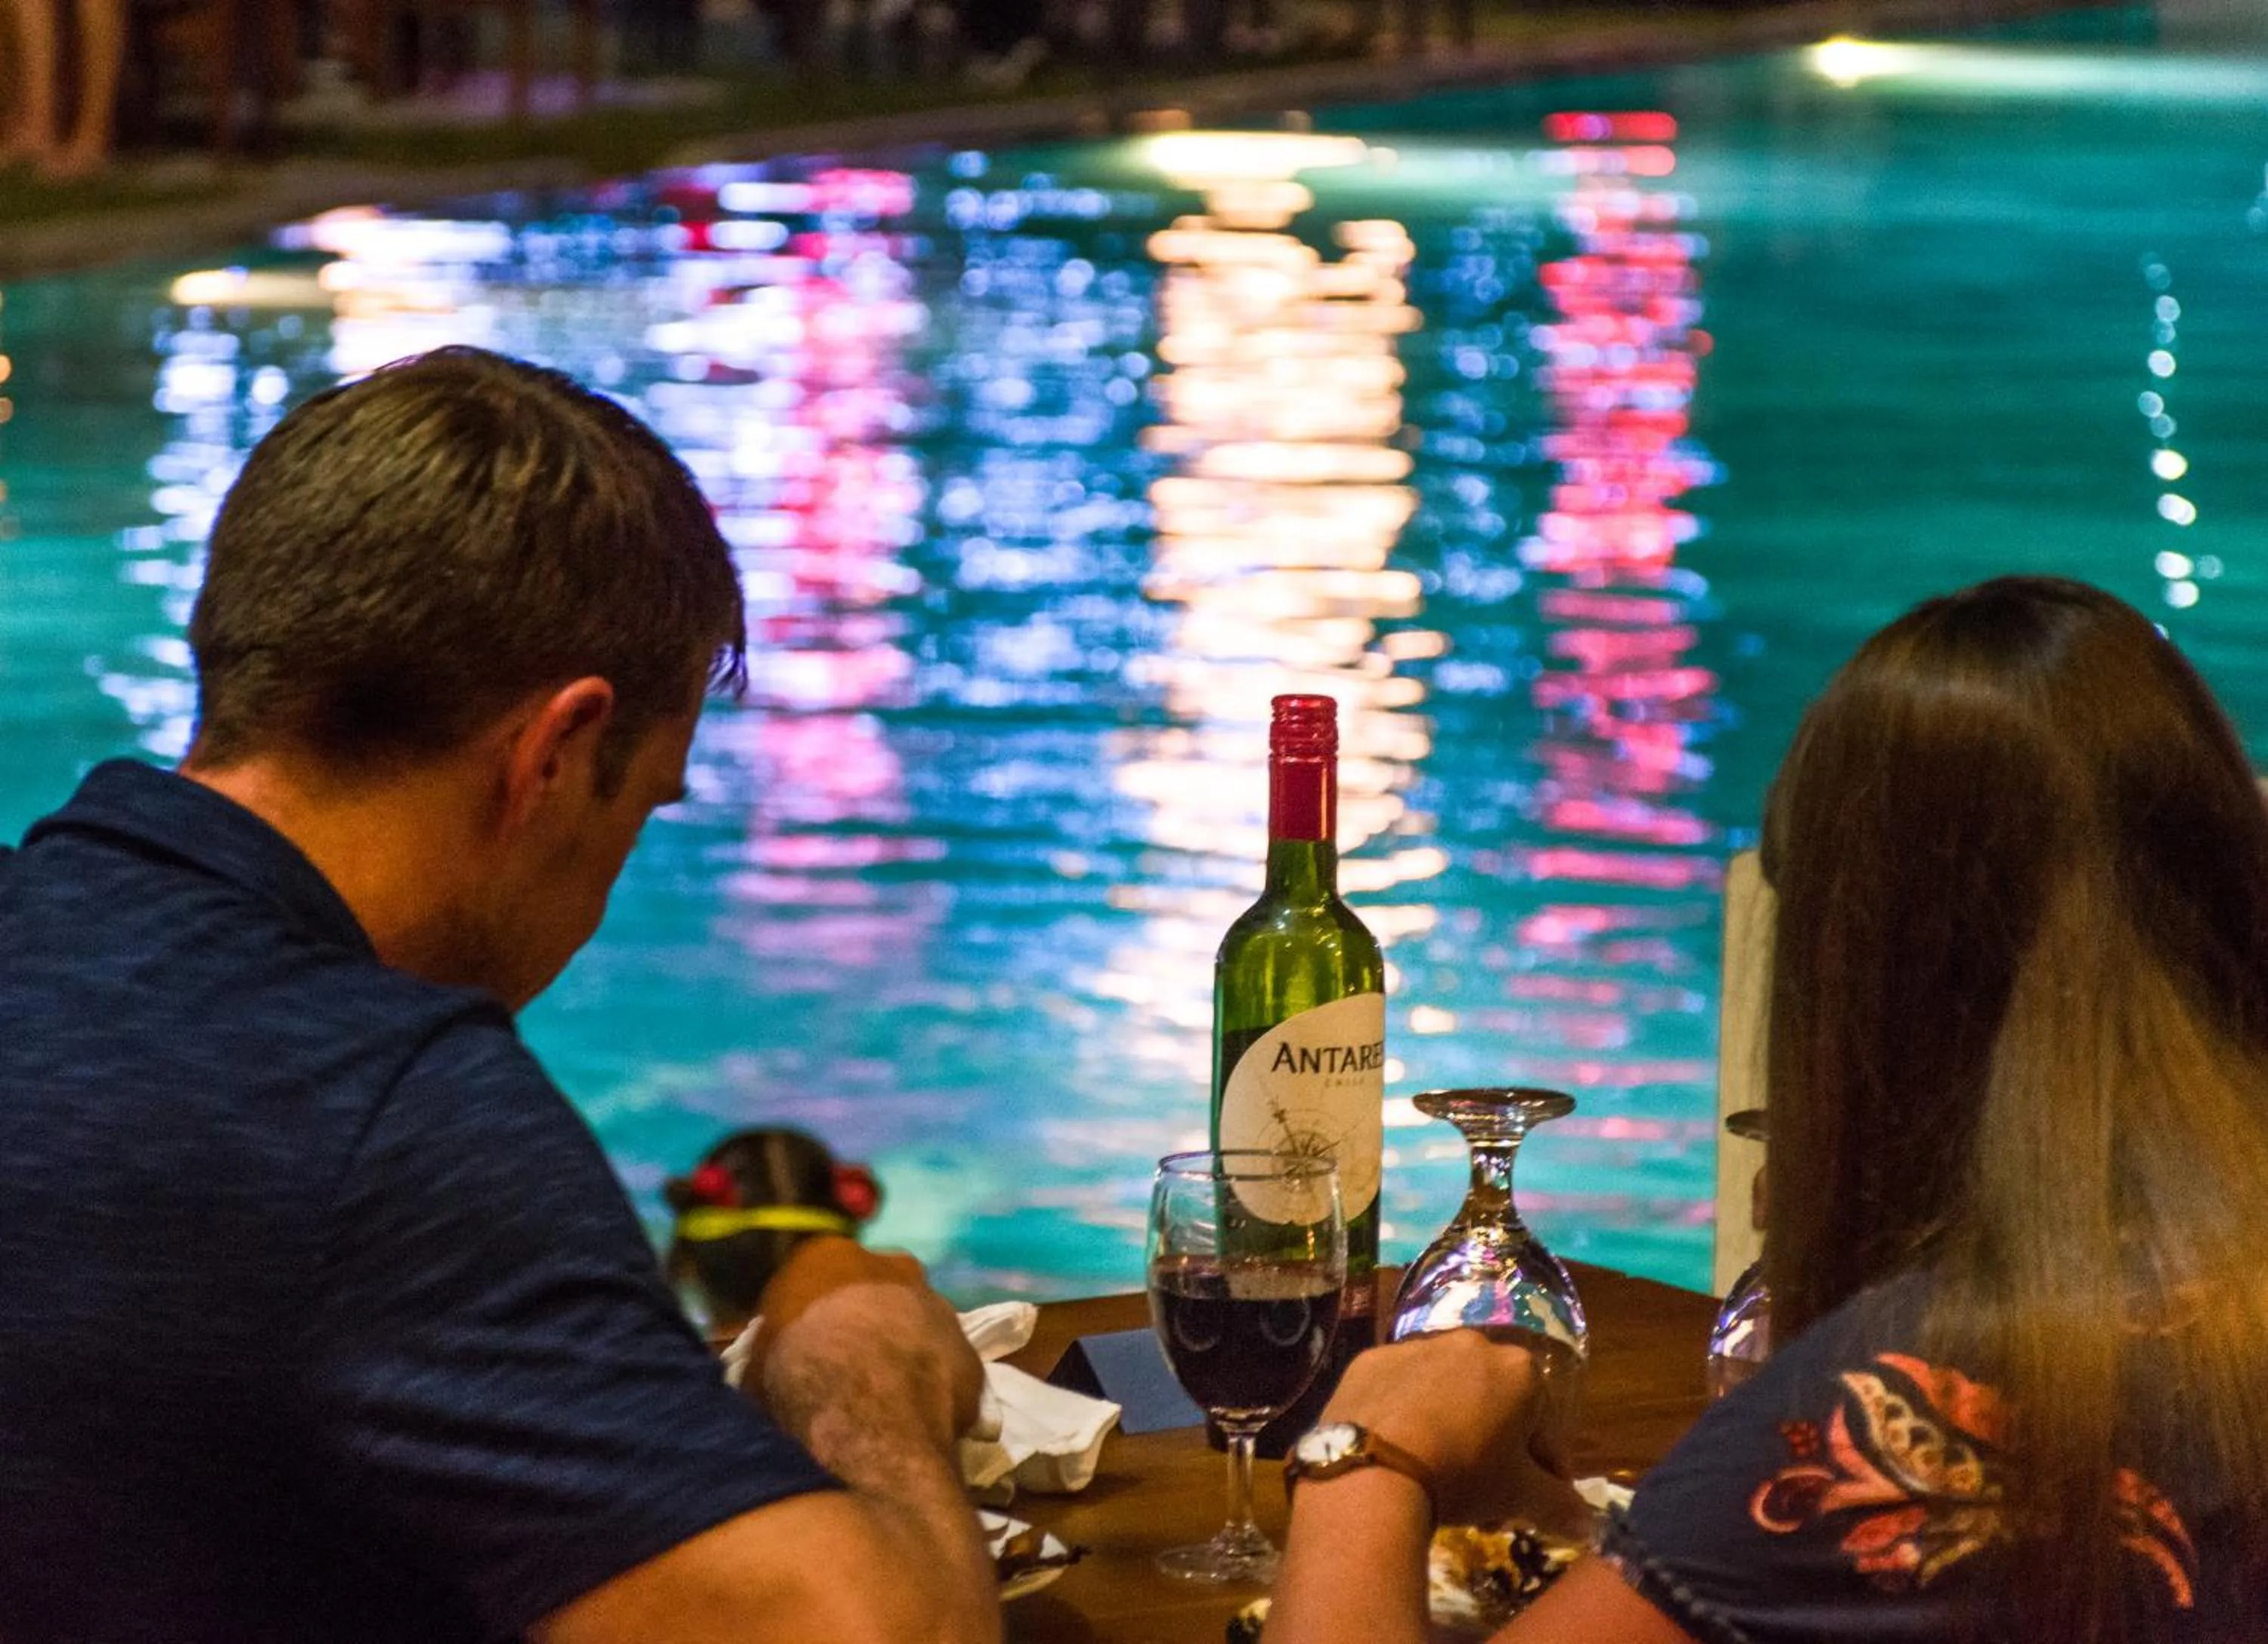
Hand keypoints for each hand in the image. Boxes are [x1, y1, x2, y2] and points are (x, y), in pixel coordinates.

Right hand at [749, 1238, 986, 1452]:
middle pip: (875, 1288)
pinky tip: (917, 1412)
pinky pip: (946, 1360)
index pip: (817, 1272)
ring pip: (917, 1319)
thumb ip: (771, 1344)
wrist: (868, 1409)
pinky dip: (934, 1378)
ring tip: (886, 1392)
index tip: (808, 1339)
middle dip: (866, 1318)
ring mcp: (935, 1300)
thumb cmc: (796, 1375)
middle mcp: (889, 1263)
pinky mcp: (968, 1346)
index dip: (814, 1309)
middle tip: (851, 1363)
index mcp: (826, 1254)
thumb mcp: (758, 1360)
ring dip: (905, 1345)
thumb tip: (771, 1355)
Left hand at [1317, 1331, 1589, 1534]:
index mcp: (1519, 1369)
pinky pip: (1399, 1389)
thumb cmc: (1463, 1474)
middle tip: (1483, 1495)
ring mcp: (1415, 1346)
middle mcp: (1471, 1343)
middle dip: (1495, 1447)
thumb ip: (1559, 1505)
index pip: (1543, 1427)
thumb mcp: (1518, 1496)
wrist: (1375, 1468)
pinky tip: (1398, 1452)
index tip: (1530, 1504)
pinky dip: (1404, 1415)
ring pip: (1446, 1392)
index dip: (1542, 1471)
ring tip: (1437, 1476)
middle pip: (1494, 1403)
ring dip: (1451, 1427)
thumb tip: (1588, 1524)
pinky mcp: (1370, 1360)